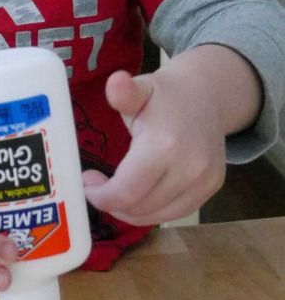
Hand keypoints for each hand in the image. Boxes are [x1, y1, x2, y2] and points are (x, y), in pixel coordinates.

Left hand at [82, 65, 227, 224]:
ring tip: (117, 191)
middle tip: (98, 187)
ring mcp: (203, 181)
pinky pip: (173, 214)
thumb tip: (115, 82)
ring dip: (128, 210)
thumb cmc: (164, 95)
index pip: (125, 191)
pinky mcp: (210, 189)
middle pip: (137, 207)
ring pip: (154, 216)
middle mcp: (189, 167)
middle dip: (111, 203)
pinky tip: (139, 195)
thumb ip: (124, 93)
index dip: (100, 196)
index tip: (87, 182)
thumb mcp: (141, 89)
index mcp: (165, 144)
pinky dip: (150, 211)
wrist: (208, 94)